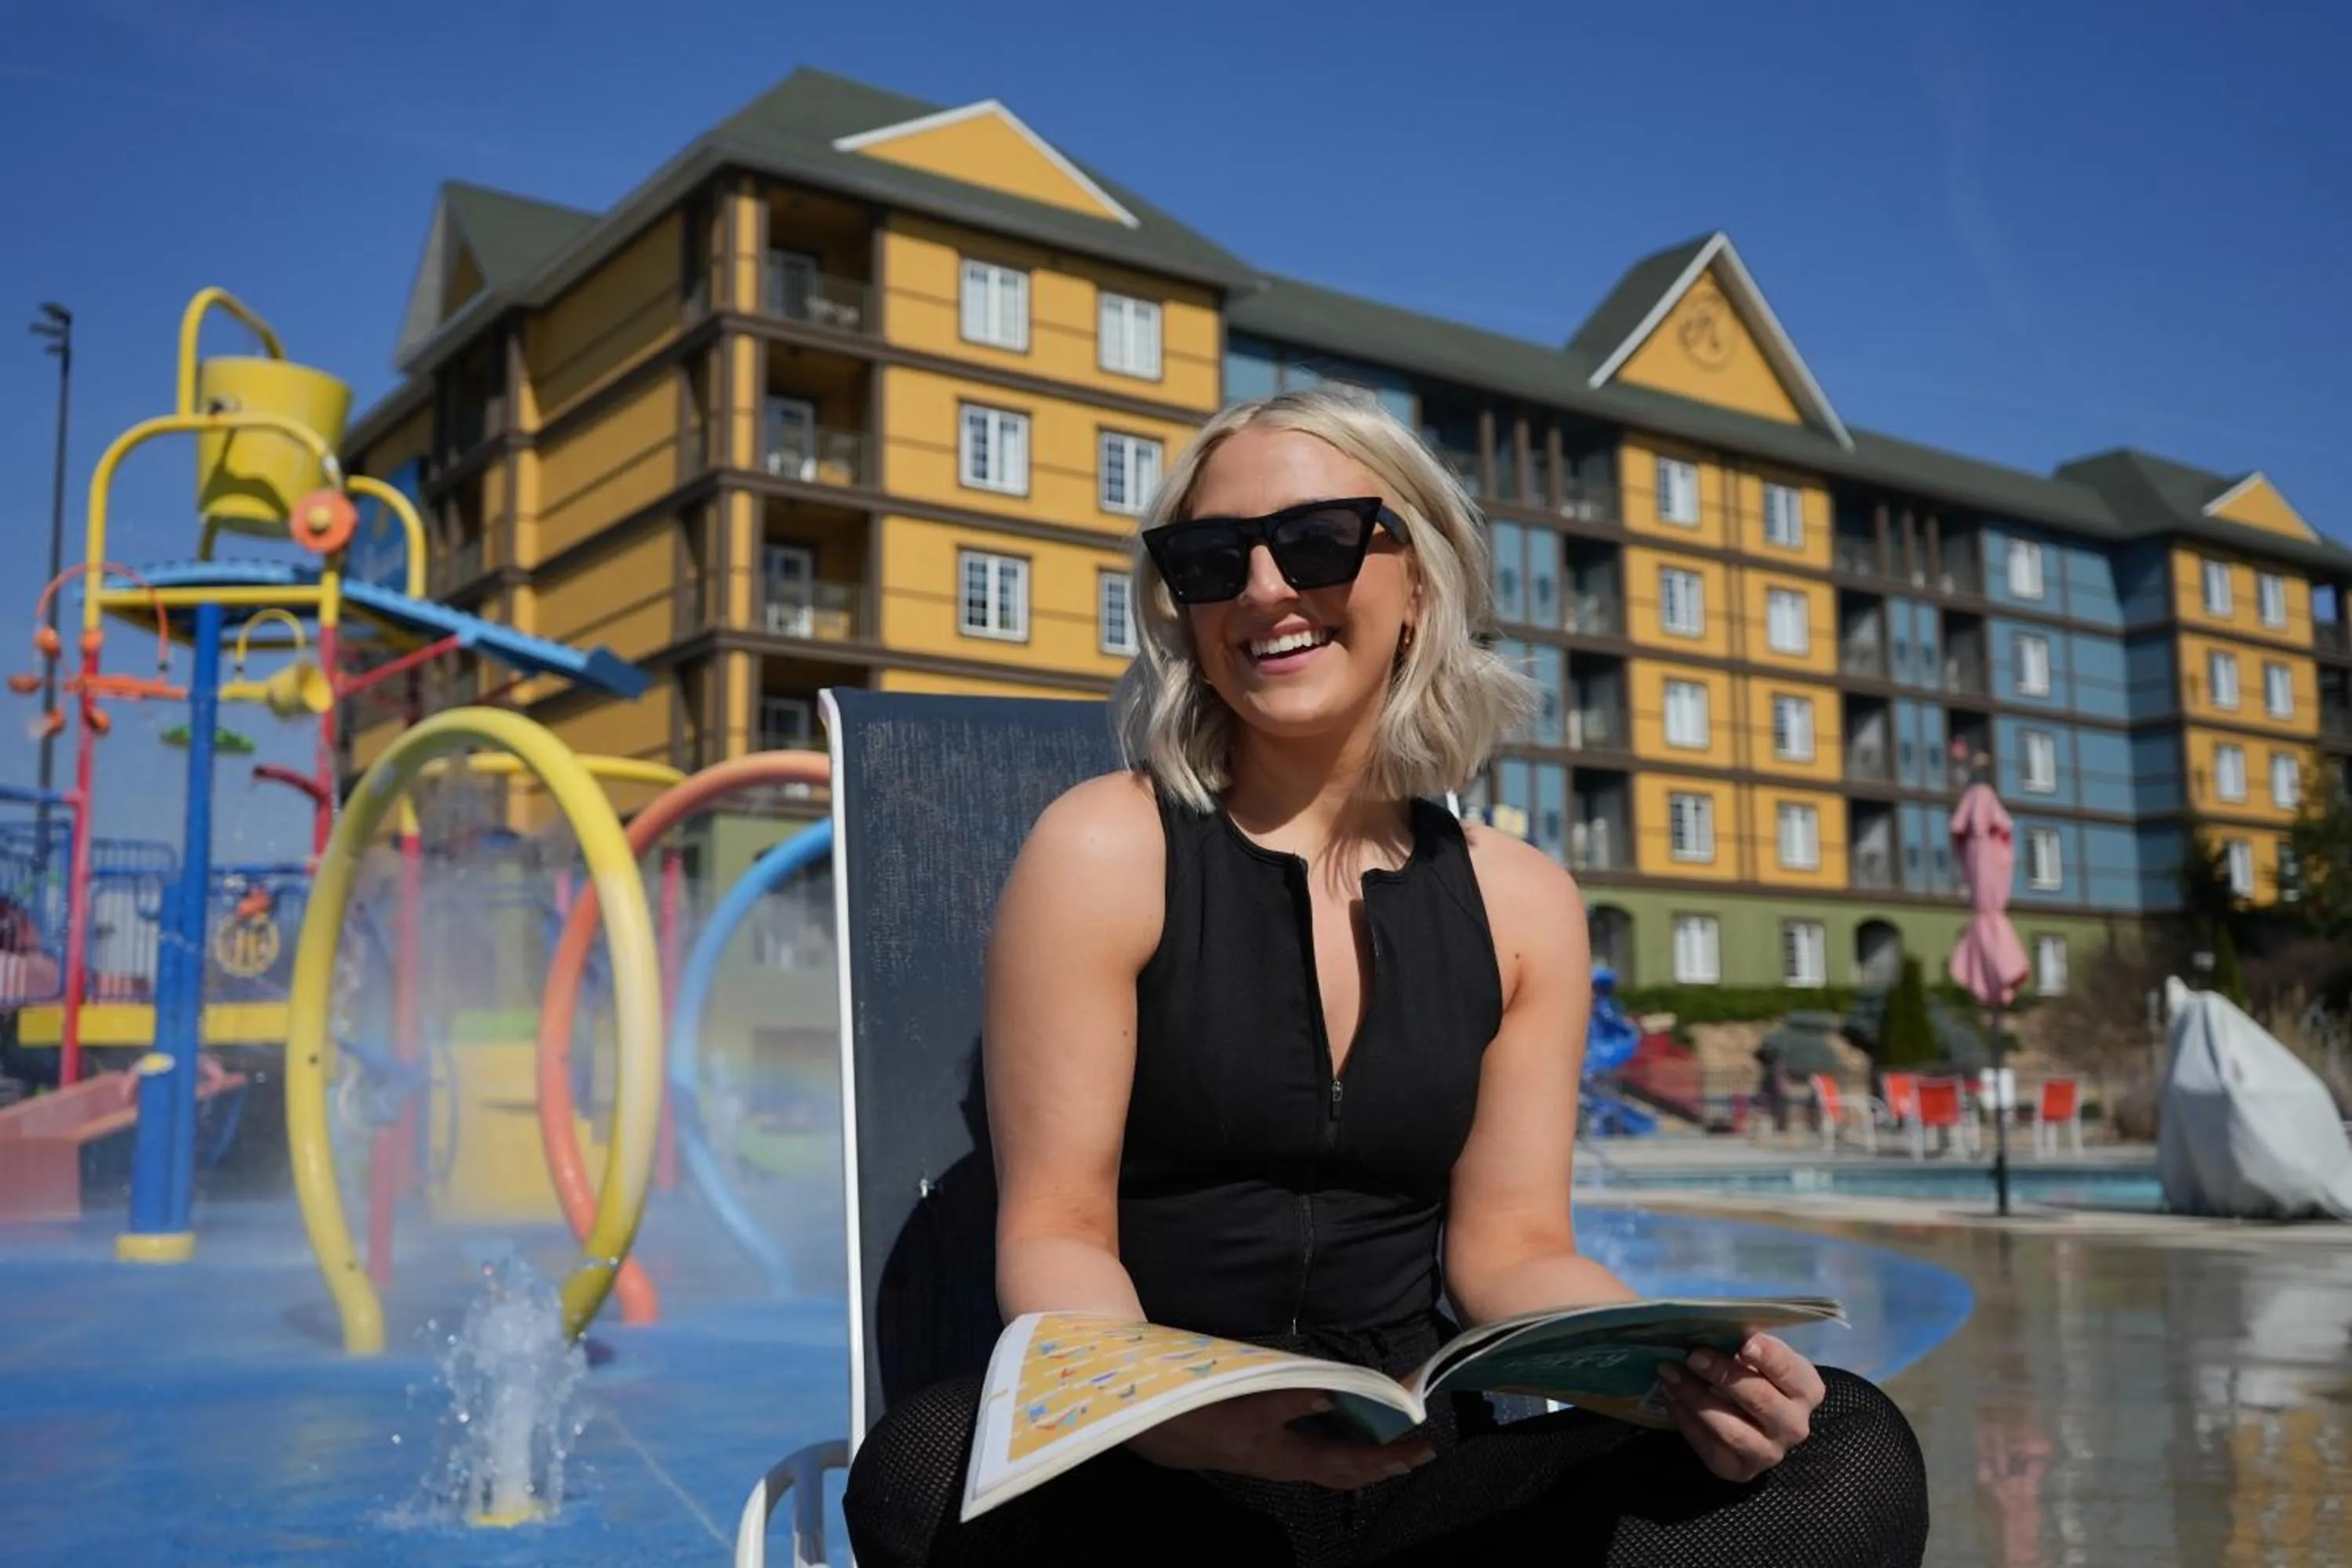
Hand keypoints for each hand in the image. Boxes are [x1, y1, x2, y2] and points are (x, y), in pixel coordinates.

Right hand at [1124, 1389, 1434, 1489]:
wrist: (1156, 1428)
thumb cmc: (1202, 1415)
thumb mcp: (1247, 1405)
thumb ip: (1292, 1399)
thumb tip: (1337, 1396)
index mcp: (1287, 1457)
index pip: (1349, 1464)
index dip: (1387, 1458)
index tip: (1421, 1449)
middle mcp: (1287, 1463)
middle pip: (1346, 1471)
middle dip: (1384, 1462)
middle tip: (1420, 1450)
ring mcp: (1275, 1455)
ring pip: (1330, 1463)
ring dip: (1363, 1454)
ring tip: (1391, 1442)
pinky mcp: (1264, 1444)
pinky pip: (1313, 1451)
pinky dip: (1336, 1442)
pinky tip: (1341, 1426)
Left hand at [1656, 1334, 1825, 1482]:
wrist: (1754, 1422)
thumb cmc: (1756, 1375)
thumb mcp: (1760, 1355)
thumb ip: (1748, 1343)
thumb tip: (1717, 1322)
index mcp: (1806, 1390)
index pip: (1790, 1372)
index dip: (1768, 1356)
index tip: (1743, 1343)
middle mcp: (1794, 1426)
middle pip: (1759, 1400)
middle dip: (1722, 1374)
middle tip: (1692, 1354)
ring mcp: (1768, 1453)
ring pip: (1731, 1430)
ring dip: (1696, 1398)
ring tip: (1669, 1372)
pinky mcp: (1738, 1470)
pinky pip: (1709, 1446)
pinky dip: (1685, 1419)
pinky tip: (1670, 1395)